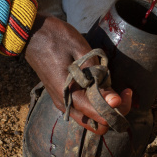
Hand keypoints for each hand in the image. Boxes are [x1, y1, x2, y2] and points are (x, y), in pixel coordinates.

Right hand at [25, 15, 131, 132]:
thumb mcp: (81, 51)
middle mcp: (66, 105)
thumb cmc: (56, 37)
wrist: (30, 32)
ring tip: (116, 87)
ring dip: (106, 108)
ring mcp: (63, 102)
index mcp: (69, 96)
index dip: (118, 108)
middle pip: (96, 125)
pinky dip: (96, 102)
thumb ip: (98, 77)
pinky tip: (102, 84)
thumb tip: (115, 101)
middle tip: (123, 92)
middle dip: (114, 113)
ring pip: (90, 118)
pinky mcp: (63, 95)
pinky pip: (83, 108)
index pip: (100, 116)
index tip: (126, 91)